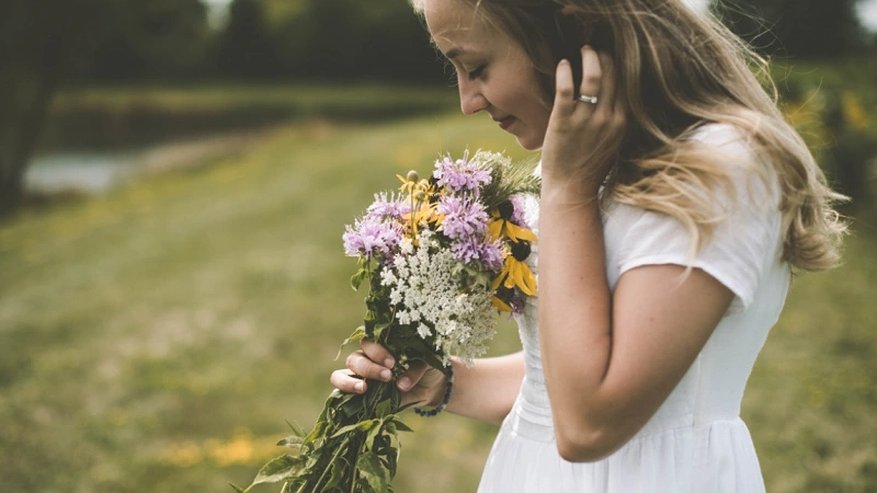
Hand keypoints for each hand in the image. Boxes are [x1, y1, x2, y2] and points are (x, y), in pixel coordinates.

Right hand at [329, 339, 447, 407]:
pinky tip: (357, 398)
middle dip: (369, 368)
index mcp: (380, 345)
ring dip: (349, 381)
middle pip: (354, 359)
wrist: (433, 386)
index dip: (376, 352)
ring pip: (340, 375)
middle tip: (387, 376)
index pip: (367, 343)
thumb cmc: (428, 367)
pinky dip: (345, 395)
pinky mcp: (360, 396)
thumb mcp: (428, 363)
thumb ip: (415, 369)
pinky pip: (341, 394)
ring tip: (364, 388)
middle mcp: (366, 360)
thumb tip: (401, 384)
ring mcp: (360, 378)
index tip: (392, 363)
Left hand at [541, 46, 625, 198]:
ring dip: (589, 57)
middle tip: (595, 49)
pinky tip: (562, 64)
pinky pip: (566, 88)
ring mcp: (586, 120)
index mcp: (621, 122)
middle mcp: (607, 118)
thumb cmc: (588, 168)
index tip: (610, 57)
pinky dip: (565, 72)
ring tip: (583, 50)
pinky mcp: (563, 122)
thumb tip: (615, 101)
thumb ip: (615, 122)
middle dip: (605, 57)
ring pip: (593, 76)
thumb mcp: (612, 143)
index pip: (625, 84)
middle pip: (612, 75)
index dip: (618, 66)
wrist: (571, 190)